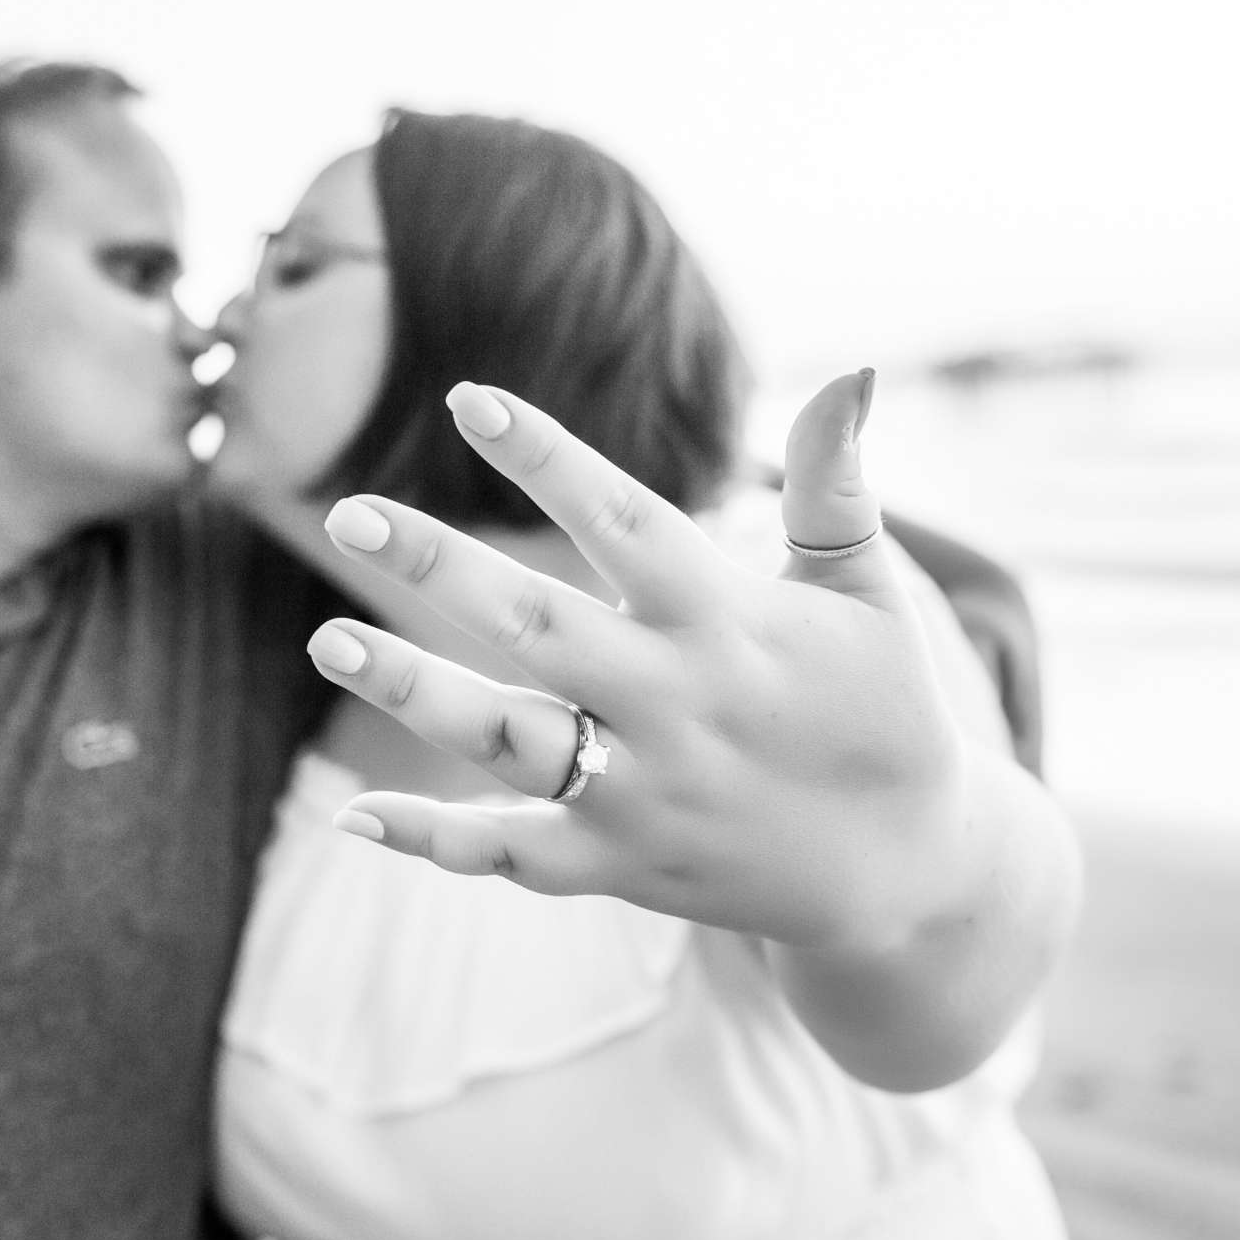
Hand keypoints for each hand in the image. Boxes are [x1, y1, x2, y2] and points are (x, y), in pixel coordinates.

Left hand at [303, 370, 978, 953]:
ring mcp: (641, 790)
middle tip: (349, 511)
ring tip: (329, 643)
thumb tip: (852, 368)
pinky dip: (436, 841)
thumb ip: (834, 478)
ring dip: (412, 692)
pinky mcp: (620, 866)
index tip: (465, 397)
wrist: (911, 870)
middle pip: (537, 624)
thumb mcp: (868, 586)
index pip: (623, 520)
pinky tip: (355, 816)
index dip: (546, 457)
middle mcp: (673, 701)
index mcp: (727, 618)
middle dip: (439, 566)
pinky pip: (513, 853)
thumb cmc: (885, 704)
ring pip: (507, 737)